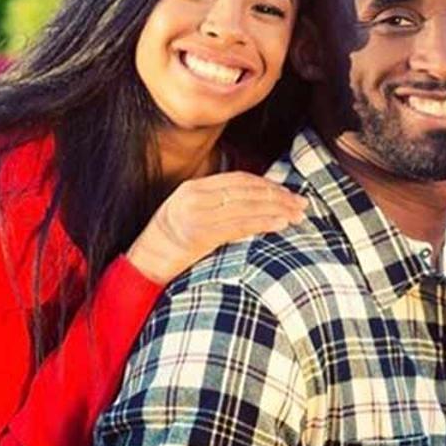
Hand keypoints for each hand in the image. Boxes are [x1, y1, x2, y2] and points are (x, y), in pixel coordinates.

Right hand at [126, 171, 306, 282]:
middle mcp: (195, 196)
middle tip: (302, 204)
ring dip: (276, 210)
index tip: (288, 193)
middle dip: (278, 197)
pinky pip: (238, 226)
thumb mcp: (190, 214)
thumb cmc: (170, 244)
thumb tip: (253, 203)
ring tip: (297, 216)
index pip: (239, 180)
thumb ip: (215, 204)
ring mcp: (196, 214)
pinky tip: (280, 224)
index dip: (267, 185)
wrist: (143, 265)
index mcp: (193, 188)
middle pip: (247, 191)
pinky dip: (262, 223)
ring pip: (246, 207)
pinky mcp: (199, 234)